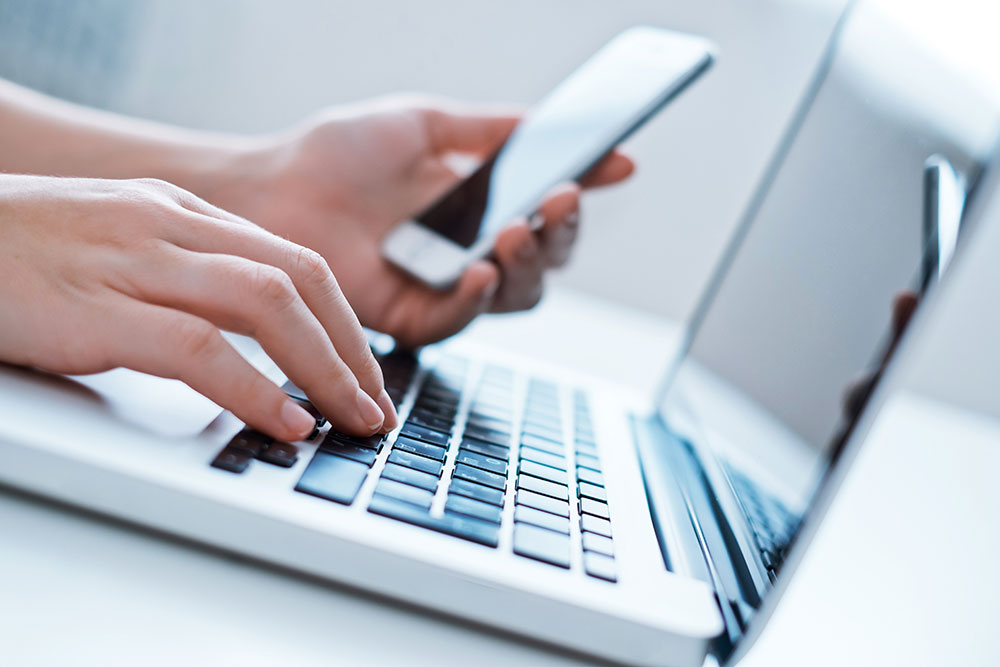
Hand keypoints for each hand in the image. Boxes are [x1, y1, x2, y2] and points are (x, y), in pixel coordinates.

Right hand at [0, 175, 395, 439]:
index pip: (294, 261)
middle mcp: (168, 226)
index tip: (367, 370)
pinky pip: (200, 348)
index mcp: (181, 212)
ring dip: (326, 368)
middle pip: (299, 279)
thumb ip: (184, 274)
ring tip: (352, 418)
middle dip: (353, 348)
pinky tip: (286, 421)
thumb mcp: (120, 245)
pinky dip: (256, 389)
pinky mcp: (93, 310)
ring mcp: (132, 262)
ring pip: (267, 304)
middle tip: (376, 404)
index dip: (345, 322)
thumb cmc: (22, 253)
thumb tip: (251, 337)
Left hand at [202, 96, 633, 346]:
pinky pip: (459, 321)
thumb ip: (492, 130)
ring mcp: (442, 288)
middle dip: (560, 232)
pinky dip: (477, 299)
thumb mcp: (424, 124)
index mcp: (478, 207)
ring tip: (516, 229)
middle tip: (558, 199)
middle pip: (544, 260)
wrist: (272, 188)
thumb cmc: (336, 154)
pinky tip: (480, 269)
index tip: (613, 166)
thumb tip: (562, 128)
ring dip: (527, 265)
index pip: (547, 210)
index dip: (582, 192)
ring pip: (516, 296)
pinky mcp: (409, 320)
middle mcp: (469, 252)